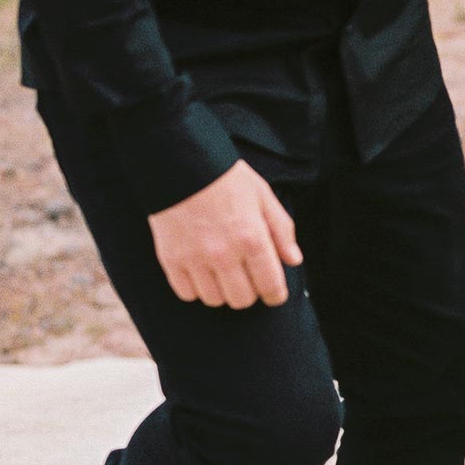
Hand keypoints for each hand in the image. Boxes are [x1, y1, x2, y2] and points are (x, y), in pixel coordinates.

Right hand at [148, 160, 302, 309]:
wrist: (181, 164)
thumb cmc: (226, 179)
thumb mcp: (263, 197)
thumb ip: (281, 230)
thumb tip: (294, 260)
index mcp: (252, 239)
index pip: (270, 285)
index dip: (275, 295)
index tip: (274, 295)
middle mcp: (224, 254)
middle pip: (242, 300)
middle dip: (250, 292)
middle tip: (248, 278)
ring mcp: (195, 259)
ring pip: (215, 300)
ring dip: (222, 291)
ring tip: (223, 273)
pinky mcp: (171, 260)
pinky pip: (187, 294)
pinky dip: (196, 288)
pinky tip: (201, 272)